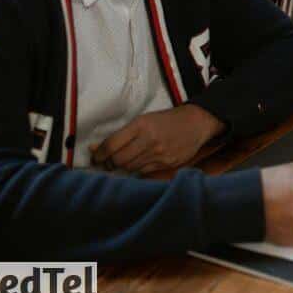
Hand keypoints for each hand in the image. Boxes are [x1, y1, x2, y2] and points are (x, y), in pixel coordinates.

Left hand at [90, 104, 224, 174]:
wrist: (196, 123)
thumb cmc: (167, 120)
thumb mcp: (144, 120)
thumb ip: (122, 134)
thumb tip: (96, 148)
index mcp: (141, 125)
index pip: (111, 144)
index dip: (99, 154)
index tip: (95, 156)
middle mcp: (149, 140)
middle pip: (118, 160)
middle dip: (109, 163)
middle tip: (106, 162)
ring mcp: (159, 154)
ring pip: (129, 168)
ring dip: (121, 167)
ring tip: (121, 162)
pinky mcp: (166, 164)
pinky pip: (143, 172)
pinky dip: (136, 170)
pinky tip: (137, 163)